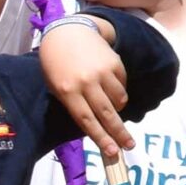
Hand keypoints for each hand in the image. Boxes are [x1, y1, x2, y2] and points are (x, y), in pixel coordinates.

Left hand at [41, 20, 134, 154]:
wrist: (68, 32)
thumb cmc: (56, 63)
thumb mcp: (57, 85)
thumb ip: (73, 103)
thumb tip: (94, 124)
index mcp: (67, 91)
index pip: (87, 120)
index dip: (100, 138)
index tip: (112, 151)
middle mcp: (86, 83)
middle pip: (106, 114)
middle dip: (119, 133)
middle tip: (129, 145)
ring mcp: (102, 73)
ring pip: (118, 100)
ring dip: (117, 108)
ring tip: (111, 105)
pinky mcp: (114, 64)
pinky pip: (122, 85)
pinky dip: (119, 90)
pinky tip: (109, 83)